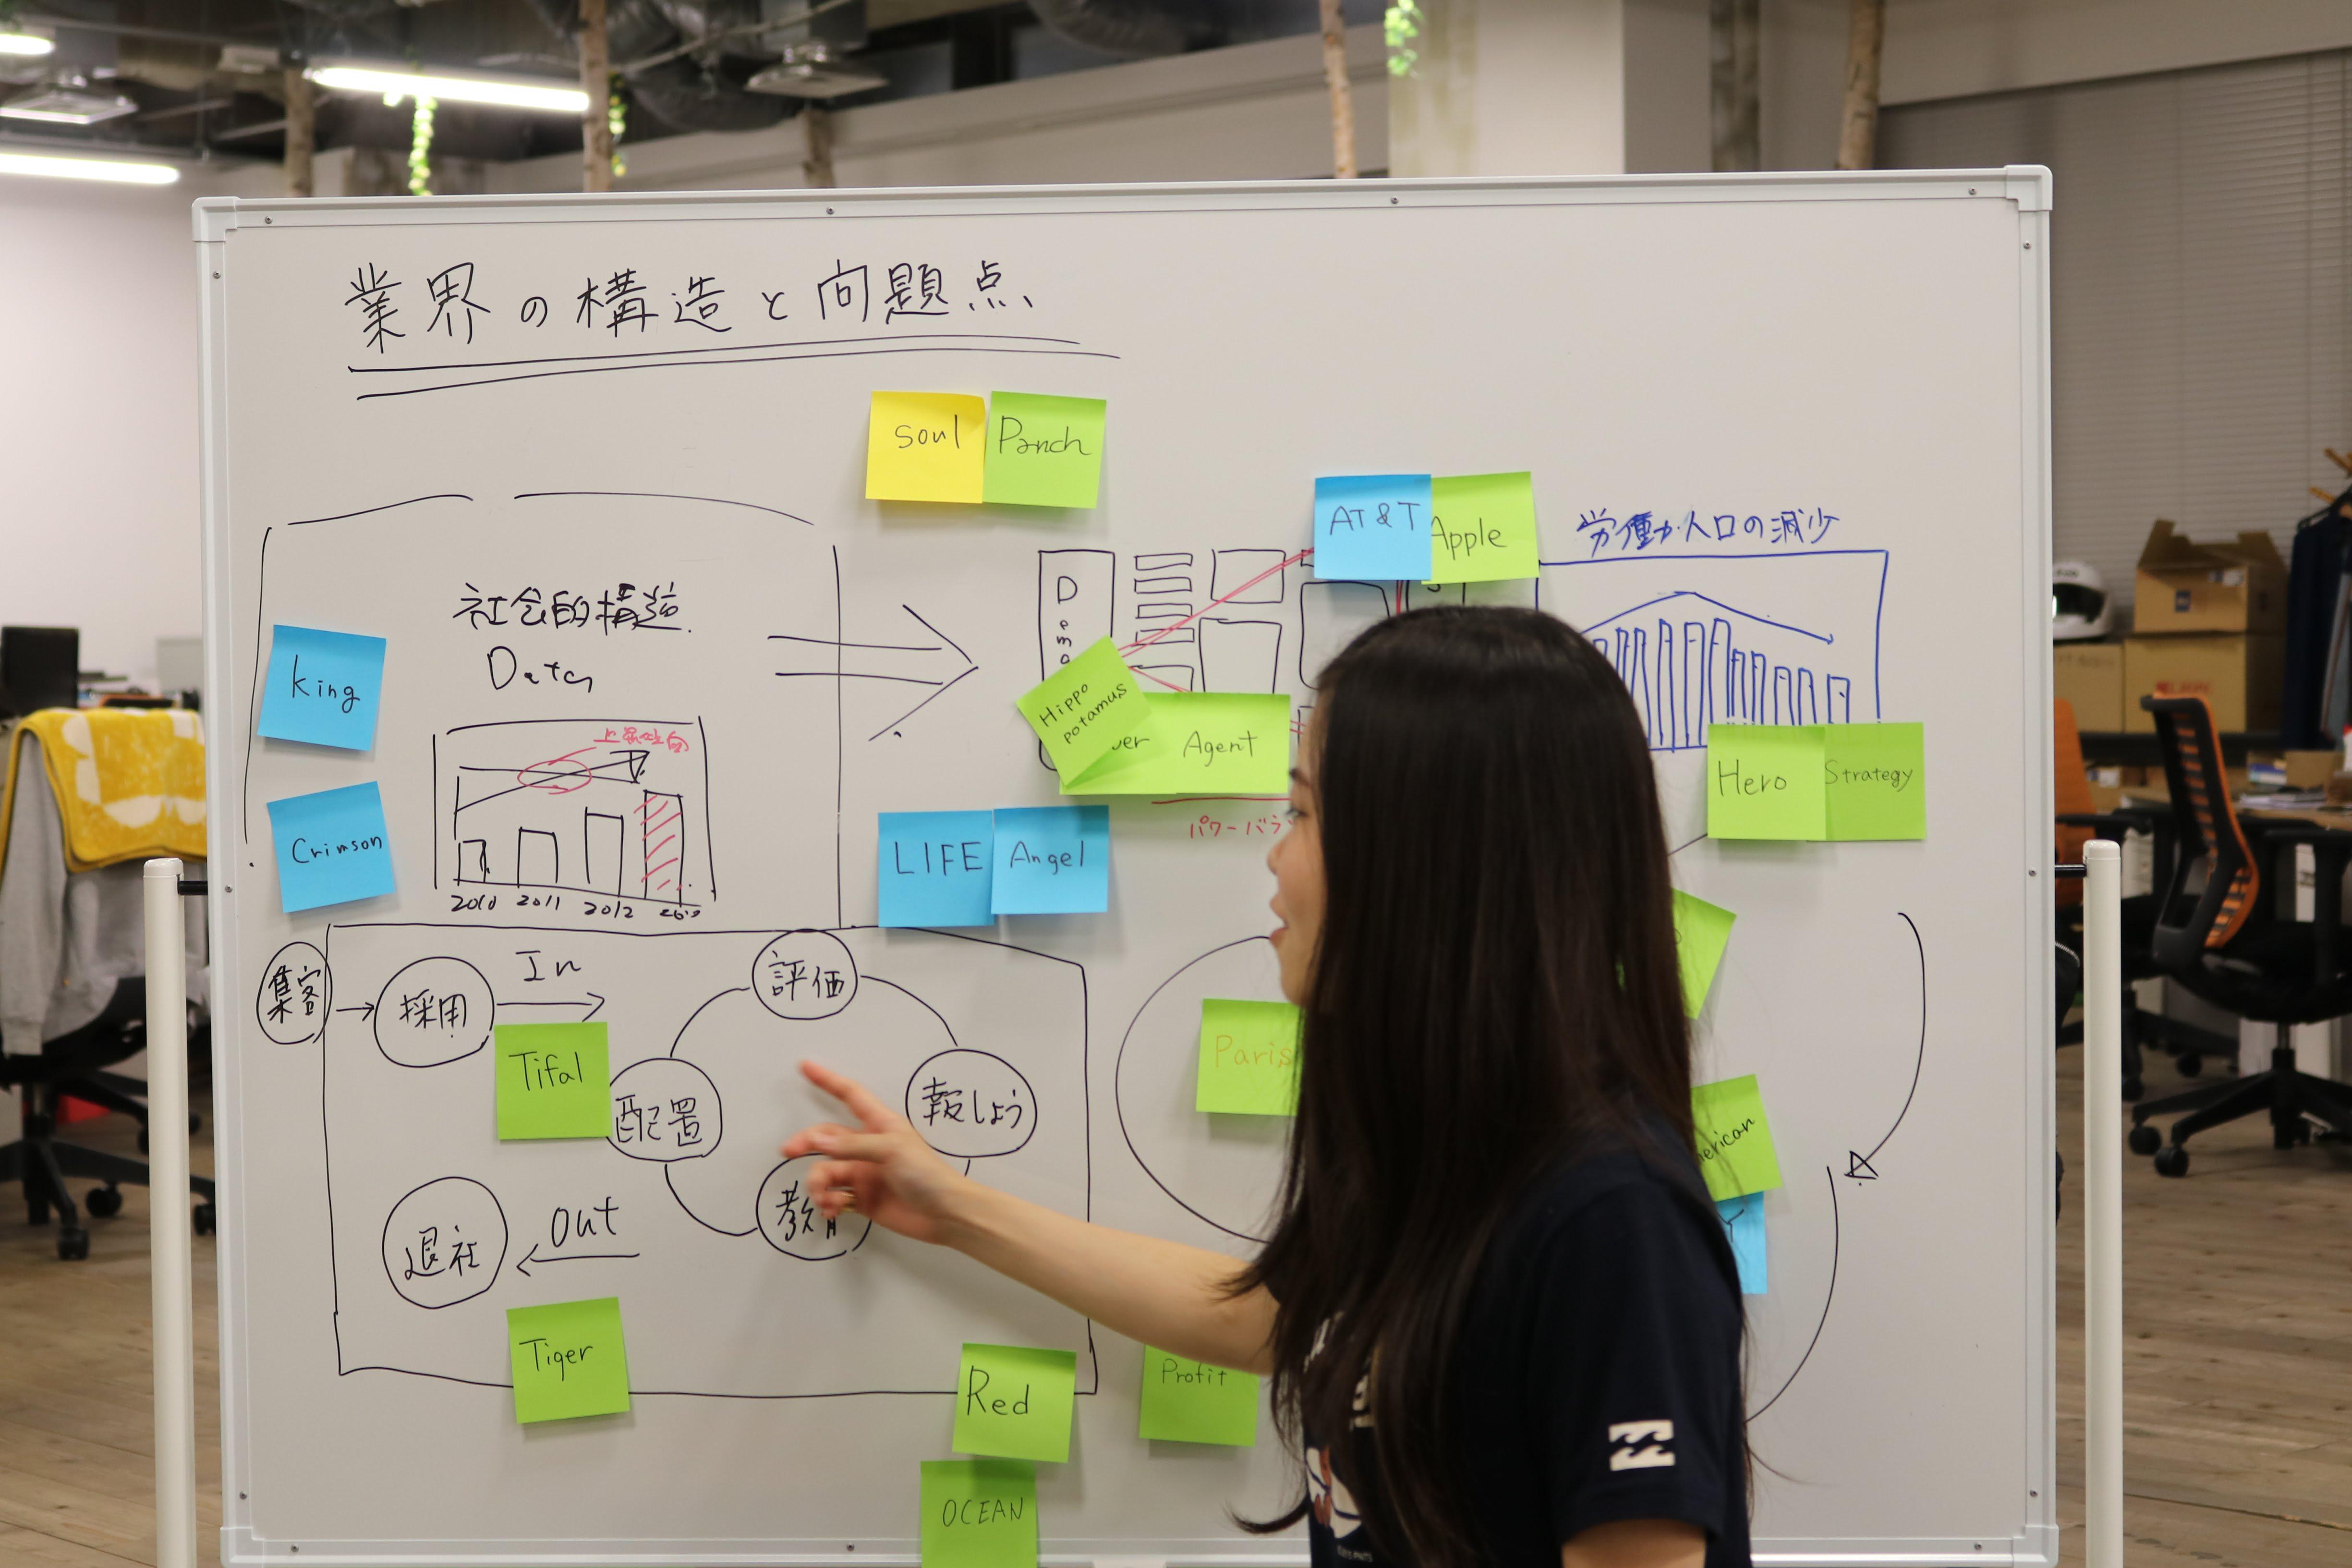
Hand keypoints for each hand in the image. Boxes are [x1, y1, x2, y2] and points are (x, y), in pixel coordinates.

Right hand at [780, 1060, 968, 1246]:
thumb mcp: (891, 1150)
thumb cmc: (926, 1174)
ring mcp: (863, 1173)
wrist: (943, 1214)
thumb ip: (853, 1146)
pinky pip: (833, 1196)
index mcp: (880, 1125)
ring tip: (824, 1198)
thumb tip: (818, 1141)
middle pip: (827, 1137)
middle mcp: (868, 1146)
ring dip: (818, 1183)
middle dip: (806, 1142)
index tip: (805, 1066)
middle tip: (787, 1151)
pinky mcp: (862, 1198)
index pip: (850, 1095)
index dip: (828, 1080)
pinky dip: (828, 1202)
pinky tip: (833, 1210)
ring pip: (826, 1170)